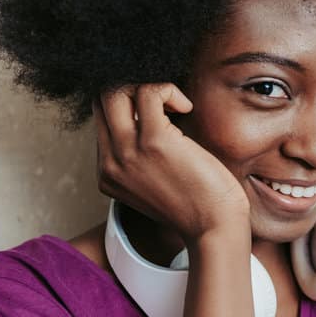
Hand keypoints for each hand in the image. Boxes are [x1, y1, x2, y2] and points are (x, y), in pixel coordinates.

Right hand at [92, 83, 249, 244]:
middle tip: (163, 103)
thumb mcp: (154, 179)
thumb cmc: (197, 201)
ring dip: (150, 88)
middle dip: (132, 89)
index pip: (101, 118)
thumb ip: (139, 154)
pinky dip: (168, 90)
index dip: (127, 104)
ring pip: (116, 91)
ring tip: (175, 106)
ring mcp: (127, 152)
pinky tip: (185, 107)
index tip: (158, 112)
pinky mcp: (154, 142)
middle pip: (101, 99)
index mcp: (107, 172)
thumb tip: (146, 112)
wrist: (214, 228)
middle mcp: (110, 163)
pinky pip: (148, 92)